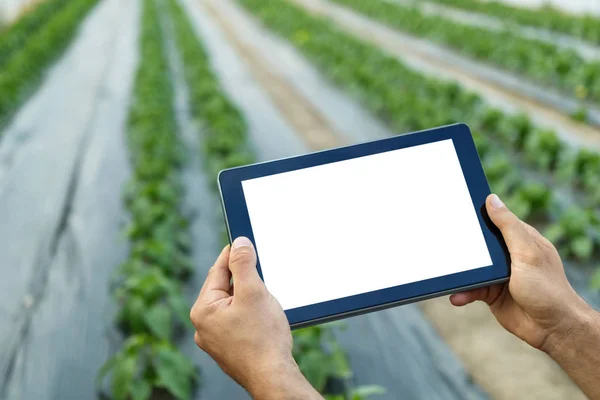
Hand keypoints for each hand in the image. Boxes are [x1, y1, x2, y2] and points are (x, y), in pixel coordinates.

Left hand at [190, 237, 321, 398]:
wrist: (272, 377)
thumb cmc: (263, 338)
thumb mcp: (254, 292)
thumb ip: (243, 264)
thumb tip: (238, 243)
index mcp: (203, 310)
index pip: (217, 271)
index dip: (232, 254)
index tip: (242, 242)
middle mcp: (203, 326)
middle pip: (223, 288)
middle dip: (242, 279)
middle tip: (259, 271)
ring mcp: (214, 340)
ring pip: (230, 305)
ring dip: (245, 297)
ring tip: (264, 300)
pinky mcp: (227, 349)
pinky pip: (234, 321)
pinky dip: (247, 314)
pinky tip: (261, 318)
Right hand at [449, 194, 592, 353]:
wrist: (552, 329)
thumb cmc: (548, 289)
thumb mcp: (527, 252)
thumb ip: (508, 227)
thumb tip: (492, 200)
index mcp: (521, 240)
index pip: (496, 220)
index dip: (478, 215)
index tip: (456, 209)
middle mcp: (509, 256)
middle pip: (479, 245)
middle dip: (463, 248)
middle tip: (444, 244)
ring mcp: (499, 275)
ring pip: (472, 268)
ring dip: (461, 274)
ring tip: (449, 277)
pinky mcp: (491, 293)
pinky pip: (470, 289)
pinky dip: (462, 292)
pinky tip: (457, 296)